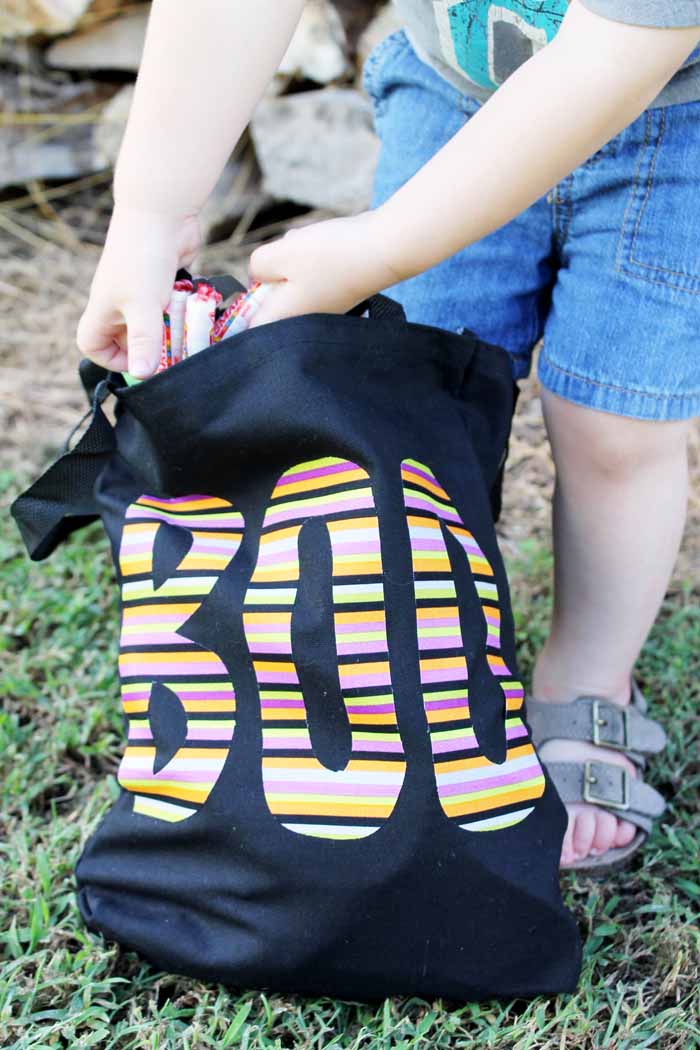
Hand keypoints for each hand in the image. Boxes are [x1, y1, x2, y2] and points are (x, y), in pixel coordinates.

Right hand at [76, 204, 200, 378]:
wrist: (162, 211)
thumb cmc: (142, 258)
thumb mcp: (142, 306)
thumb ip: (144, 342)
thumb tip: (143, 376)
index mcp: (104, 310)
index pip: (93, 345)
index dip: (111, 360)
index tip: (140, 363)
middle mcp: (121, 303)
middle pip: (130, 340)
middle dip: (154, 349)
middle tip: (176, 353)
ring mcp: (145, 293)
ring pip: (158, 325)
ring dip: (174, 331)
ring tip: (190, 334)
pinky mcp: (167, 284)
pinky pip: (175, 309)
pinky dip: (187, 313)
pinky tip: (199, 314)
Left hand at [247, 210, 398, 327]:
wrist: (383, 249)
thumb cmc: (331, 254)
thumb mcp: (279, 253)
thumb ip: (257, 267)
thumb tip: (258, 276)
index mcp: (284, 317)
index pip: (249, 327)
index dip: (238, 311)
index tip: (243, 289)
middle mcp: (302, 318)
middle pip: (270, 299)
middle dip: (269, 273)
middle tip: (281, 258)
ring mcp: (321, 306)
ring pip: (290, 281)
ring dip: (290, 260)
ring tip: (306, 247)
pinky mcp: (335, 290)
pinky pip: (309, 273)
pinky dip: (309, 257)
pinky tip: (321, 244)